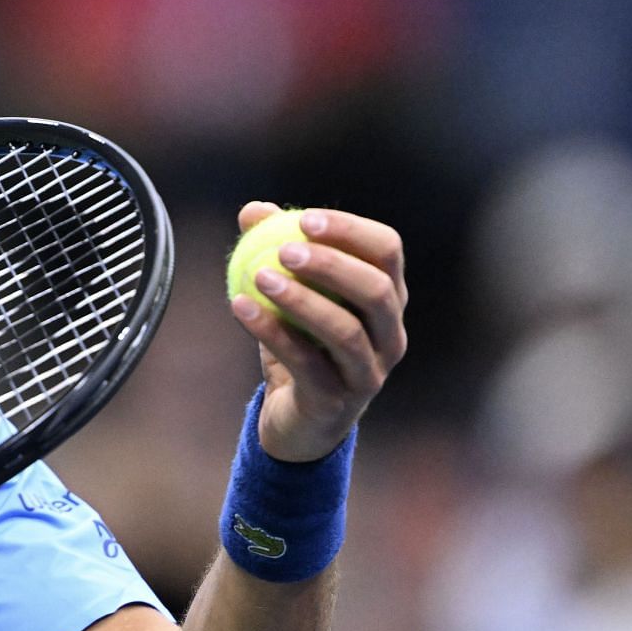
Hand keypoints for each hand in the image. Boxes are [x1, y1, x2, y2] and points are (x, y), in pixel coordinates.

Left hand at [229, 202, 407, 461]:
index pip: (388, 252)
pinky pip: (306, 363)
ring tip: (260, 276)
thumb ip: (274, 249)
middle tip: (285, 249)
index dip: (351, 231)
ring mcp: (370, 372)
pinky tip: (240, 307)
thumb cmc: (302, 344)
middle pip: (377, 292)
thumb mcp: (289, 295)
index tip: (305, 219)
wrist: (298, 419)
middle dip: (333, 265)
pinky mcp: (338, 402)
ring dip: (302, 300)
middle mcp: (390, 335)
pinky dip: (272, 332)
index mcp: (388, 299)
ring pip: (346, 332)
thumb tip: (253, 211)